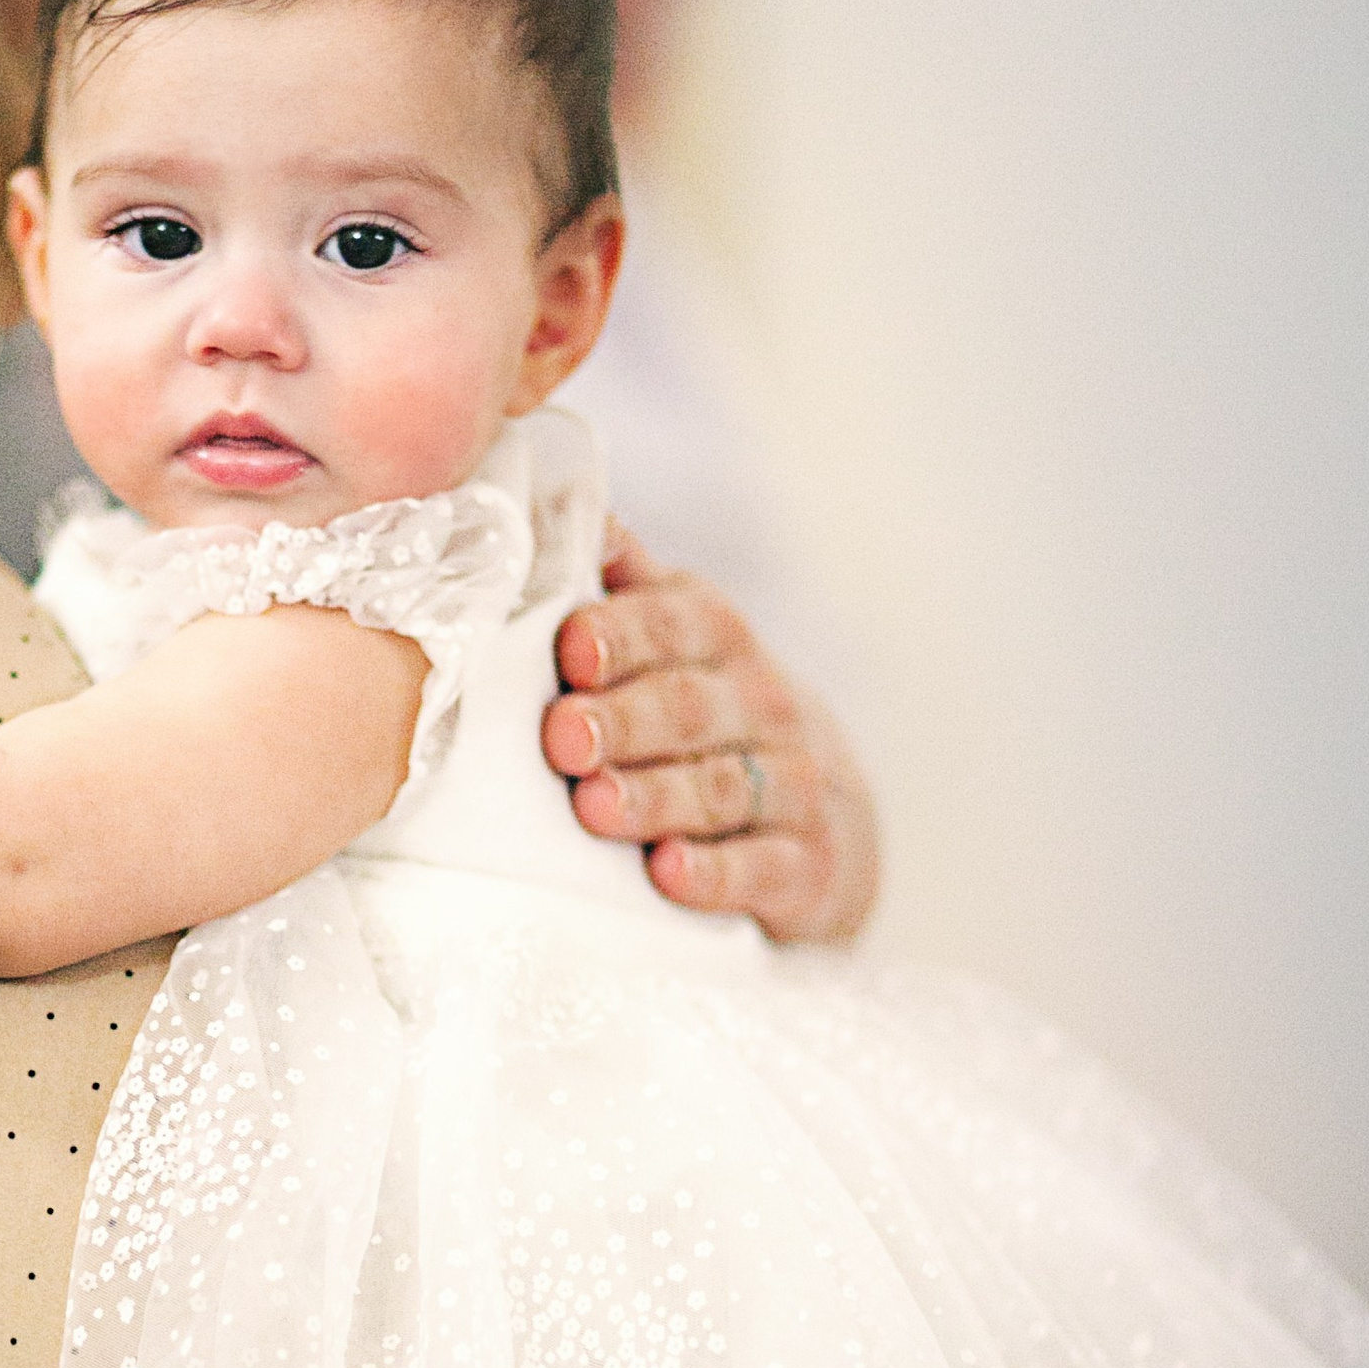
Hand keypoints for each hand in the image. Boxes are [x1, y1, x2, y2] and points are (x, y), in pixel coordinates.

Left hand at [544, 526, 880, 942]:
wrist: (821, 819)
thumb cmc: (707, 716)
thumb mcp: (674, 639)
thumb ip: (617, 581)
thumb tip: (547, 492)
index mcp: (713, 637)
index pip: (675, 623)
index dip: (624, 633)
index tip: (571, 649)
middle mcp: (760, 701)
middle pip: (688, 706)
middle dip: (624, 721)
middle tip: (563, 737)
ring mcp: (791, 783)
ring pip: (722, 786)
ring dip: (656, 797)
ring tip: (596, 808)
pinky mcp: (807, 866)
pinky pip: (763, 867)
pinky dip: (717, 873)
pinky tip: (671, 875)